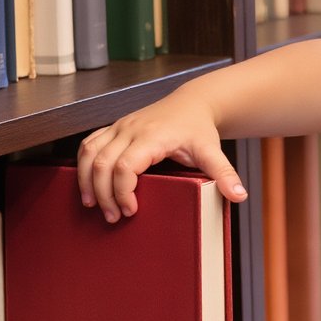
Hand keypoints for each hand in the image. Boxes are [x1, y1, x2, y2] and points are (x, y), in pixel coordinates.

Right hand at [75, 91, 248, 222]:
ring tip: (92, 205)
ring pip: (89, 153)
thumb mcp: (213, 151)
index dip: (123, 192)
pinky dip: (82, 165)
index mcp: (153, 136)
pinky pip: (88, 144)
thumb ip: (224, 173)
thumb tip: (239, 195)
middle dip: (103, 194)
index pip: (126, 166)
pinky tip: (87, 183)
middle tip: (113, 218)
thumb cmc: (199, 129)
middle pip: (102, 164)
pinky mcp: (113, 127)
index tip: (131, 211)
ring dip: (86, 181)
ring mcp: (119, 126)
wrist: (192, 103)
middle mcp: (131, 129)